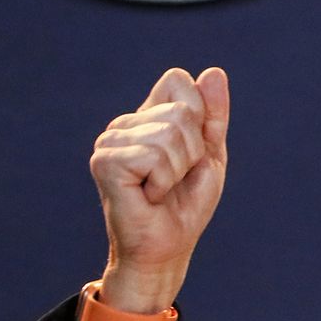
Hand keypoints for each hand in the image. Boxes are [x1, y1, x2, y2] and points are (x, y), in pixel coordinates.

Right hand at [88, 67, 229, 311]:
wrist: (167, 248)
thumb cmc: (185, 205)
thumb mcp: (209, 154)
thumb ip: (212, 115)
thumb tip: (214, 72)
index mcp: (146, 116)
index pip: (178, 80)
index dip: (199, 116)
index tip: (191, 153)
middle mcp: (123, 124)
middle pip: (181, 110)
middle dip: (192, 150)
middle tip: (176, 178)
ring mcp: (110, 142)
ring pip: (169, 133)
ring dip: (178, 169)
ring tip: (162, 188)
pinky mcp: (105, 163)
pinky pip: (154, 156)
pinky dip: (164, 181)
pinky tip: (149, 196)